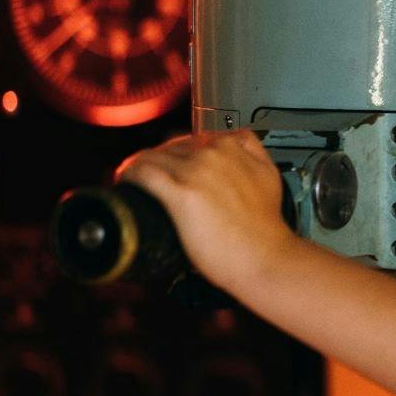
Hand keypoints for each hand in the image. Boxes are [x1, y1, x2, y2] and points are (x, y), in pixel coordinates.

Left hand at [117, 130, 297, 293]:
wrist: (265, 257)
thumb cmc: (266, 228)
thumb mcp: (270, 176)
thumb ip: (253, 154)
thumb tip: (235, 147)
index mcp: (234, 147)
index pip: (194, 138)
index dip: (179, 151)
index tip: (173, 164)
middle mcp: (215, 153)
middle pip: (171, 146)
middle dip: (159, 159)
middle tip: (151, 176)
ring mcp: (196, 171)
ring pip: (152, 156)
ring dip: (139, 165)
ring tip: (133, 179)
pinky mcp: (181, 193)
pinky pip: (144, 173)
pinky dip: (130, 175)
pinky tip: (126, 181)